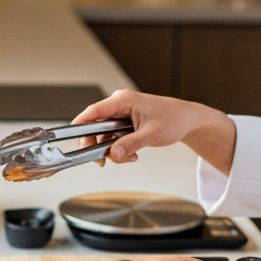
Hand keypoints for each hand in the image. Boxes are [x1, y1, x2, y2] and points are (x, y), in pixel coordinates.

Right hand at [72, 89, 236, 171]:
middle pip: (96, 126)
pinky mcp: (126, 122)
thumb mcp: (152, 135)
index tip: (73, 138)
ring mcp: (122, 113)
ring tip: (129, 157)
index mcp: (123, 100)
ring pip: (105, 134)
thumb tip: (113, 153)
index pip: (94, 111)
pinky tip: (132, 154)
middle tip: (102, 160)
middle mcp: (120, 104)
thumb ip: (130, 144)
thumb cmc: (174, 119)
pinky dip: (120, 148)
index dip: (81, 124)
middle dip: (99, 145)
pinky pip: (114, 137)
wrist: (188, 120)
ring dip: (113, 149)